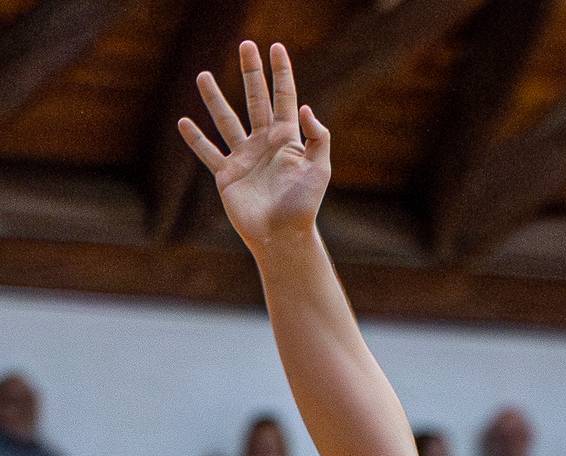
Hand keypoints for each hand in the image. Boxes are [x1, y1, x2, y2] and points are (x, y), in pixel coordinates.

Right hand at [179, 42, 331, 251]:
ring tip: (202, 74)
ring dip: (214, 98)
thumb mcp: (319, 170)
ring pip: (226, 120)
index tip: (275, 47)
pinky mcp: (227, 175)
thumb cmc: (303, 206)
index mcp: (287, 139)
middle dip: (250, 73)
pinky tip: (184, 122)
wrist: (282, 237)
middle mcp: (264, 143)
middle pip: (255, 99)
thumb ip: (317, 138)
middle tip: (245, 46)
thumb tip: (306, 108)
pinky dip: (196, 139)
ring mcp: (244, 157)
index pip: (283, 97)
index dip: (281, 72)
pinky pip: (208, 152)